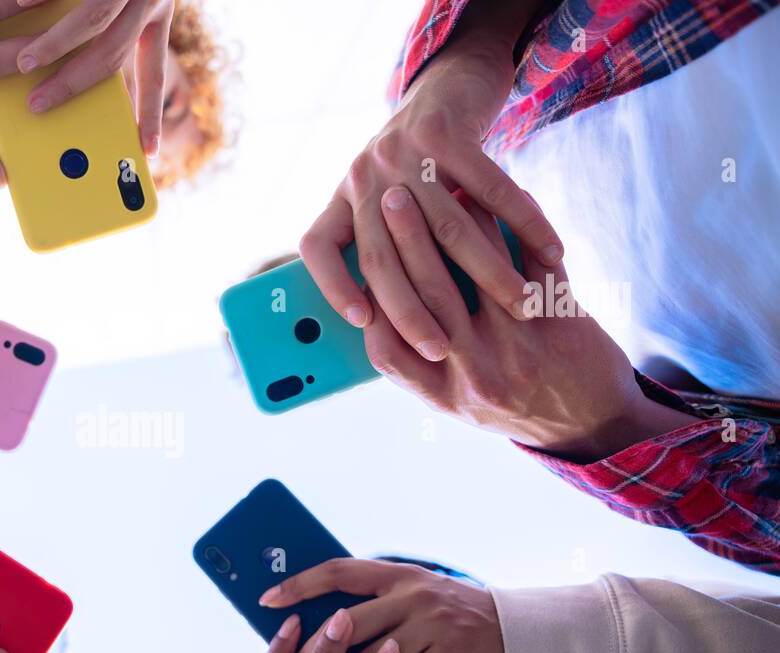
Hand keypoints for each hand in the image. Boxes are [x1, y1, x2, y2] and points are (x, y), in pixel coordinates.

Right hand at [18, 0, 173, 154]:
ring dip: (54, 46)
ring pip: (91, 22)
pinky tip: (20, 8)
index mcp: (160, 13)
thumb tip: (78, 73)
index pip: (155, 74)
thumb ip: (118, 28)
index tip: (148, 151)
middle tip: (38, 105)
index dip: (150, 114)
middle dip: (72, 84)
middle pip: (111, 55)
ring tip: (25, 63)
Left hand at [261, 559, 503, 652]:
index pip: (338, 571)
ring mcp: (433, 624)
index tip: (265, 599)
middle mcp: (413, 593)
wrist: (510, 631)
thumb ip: (372, 605)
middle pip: (347, 625)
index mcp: (397, 574)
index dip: (300, 583)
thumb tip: (312, 630)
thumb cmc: (444, 618)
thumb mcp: (411, 596)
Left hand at [300, 27, 562, 360]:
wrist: (450, 83)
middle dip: (414, 313)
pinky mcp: (447, 132)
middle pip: (382, 256)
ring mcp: (403, 152)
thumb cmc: (424, 167)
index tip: (362, 325)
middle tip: (444, 353)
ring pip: (447, 230)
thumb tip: (402, 330)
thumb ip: (390, 251)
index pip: (316, 246)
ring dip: (489, 276)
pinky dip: (526, 224)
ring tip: (521, 310)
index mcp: (344, 199)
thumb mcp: (392, 202)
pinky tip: (552, 253)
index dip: (332, 287)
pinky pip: (491, 190)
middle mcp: (364, 175)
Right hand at [365, 195, 698, 461]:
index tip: (361, 255)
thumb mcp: (457, 403)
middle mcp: (478, 374)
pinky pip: (537, 261)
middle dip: (406, 239)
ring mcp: (523, 348)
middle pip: (432, 295)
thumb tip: (377, 311)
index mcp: (444, 396)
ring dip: (459, 220)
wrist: (594, 425)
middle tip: (390, 196)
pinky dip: (519, 223)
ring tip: (438, 182)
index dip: (369, 299)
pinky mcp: (565, 323)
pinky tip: (502, 197)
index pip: (387, 348)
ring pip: (482, 270)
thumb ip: (419, 367)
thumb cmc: (513, 406)